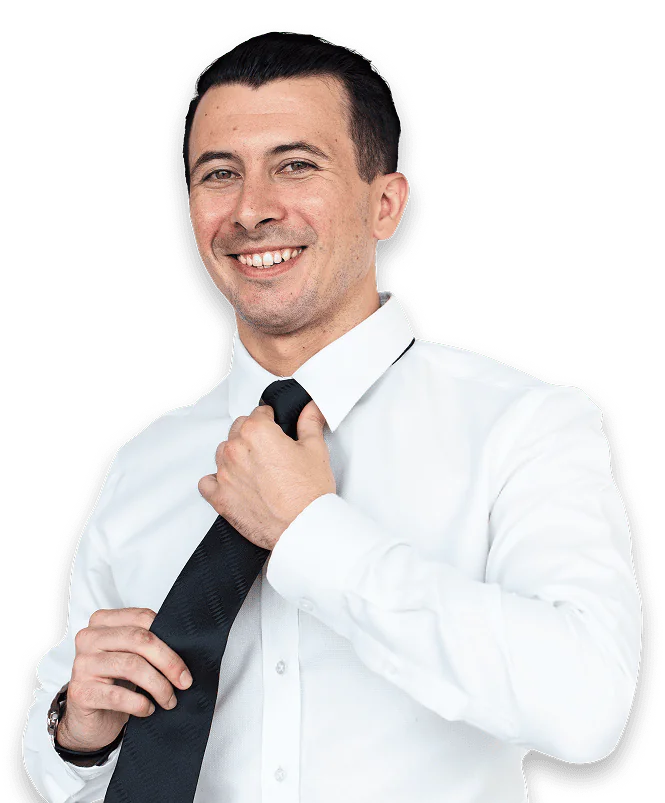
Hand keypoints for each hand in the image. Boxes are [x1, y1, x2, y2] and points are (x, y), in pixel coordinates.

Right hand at [57, 608, 192, 751]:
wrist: (90, 719)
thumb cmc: (115, 683)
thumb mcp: (131, 656)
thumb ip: (149, 645)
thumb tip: (186, 647)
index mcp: (103, 621)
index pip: (143, 618)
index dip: (170, 638)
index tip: (186, 662)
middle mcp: (89, 638)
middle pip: (139, 639)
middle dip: (168, 662)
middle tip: (184, 681)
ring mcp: (82, 664)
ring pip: (131, 666)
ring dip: (158, 685)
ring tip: (168, 699)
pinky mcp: (80, 692)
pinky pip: (118, 695)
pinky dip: (140, 704)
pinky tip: (148, 709)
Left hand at [198, 400, 335, 549]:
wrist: (303, 528)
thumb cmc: (309, 493)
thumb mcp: (315, 449)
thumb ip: (309, 422)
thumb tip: (310, 408)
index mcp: (257, 432)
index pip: (258, 413)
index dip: (271, 421)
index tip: (278, 429)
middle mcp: (236, 450)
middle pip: (238, 430)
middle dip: (254, 436)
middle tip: (273, 452)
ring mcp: (225, 474)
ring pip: (223, 453)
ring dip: (237, 456)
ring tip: (258, 469)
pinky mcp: (220, 498)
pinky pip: (207, 482)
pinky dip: (217, 481)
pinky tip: (234, 484)